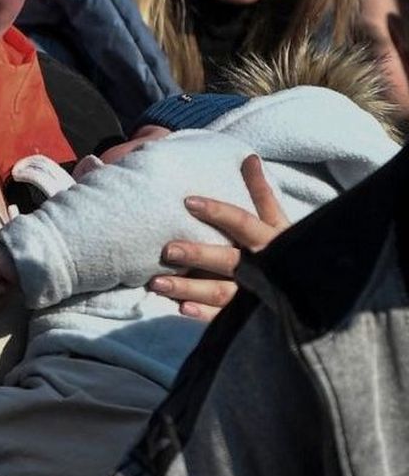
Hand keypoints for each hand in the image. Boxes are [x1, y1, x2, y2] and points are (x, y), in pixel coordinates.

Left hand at [149, 155, 291, 319]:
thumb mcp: (278, 221)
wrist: (321, 291)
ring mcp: (257, 296)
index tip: (187, 201)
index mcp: (271, 240)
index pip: (242, 222)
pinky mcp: (251, 319)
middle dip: (197, 254)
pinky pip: (225, 319)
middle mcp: (264, 268)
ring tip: (155, 284)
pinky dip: (204, 314)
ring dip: (188, 288)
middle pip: (228, 259)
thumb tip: (249, 156)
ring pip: (220, 292)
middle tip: (166, 249)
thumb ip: (261, 193)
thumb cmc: (289, 251)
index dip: (217, 211)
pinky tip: (181, 309)